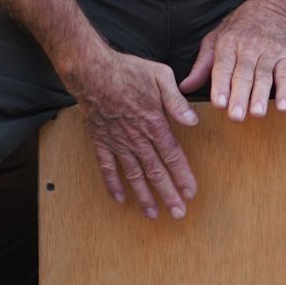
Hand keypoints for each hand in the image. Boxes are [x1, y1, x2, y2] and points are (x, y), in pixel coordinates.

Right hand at [69, 48, 199, 218]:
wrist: (92, 71)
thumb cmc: (129, 70)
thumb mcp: (161, 77)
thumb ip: (177, 102)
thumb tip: (193, 121)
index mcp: (154, 123)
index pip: (173, 156)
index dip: (182, 176)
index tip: (190, 192)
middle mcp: (137, 138)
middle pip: (155, 171)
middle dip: (168, 194)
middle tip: (178, 214)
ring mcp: (117, 141)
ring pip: (133, 175)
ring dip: (143, 196)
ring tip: (152, 214)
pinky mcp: (101, 141)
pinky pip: (107, 167)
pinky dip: (113, 184)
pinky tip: (120, 199)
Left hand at [179, 0, 285, 120]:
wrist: (274, 6)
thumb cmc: (241, 25)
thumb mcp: (216, 38)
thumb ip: (201, 65)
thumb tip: (185, 87)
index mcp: (228, 44)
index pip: (223, 67)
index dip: (221, 85)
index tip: (219, 103)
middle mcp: (248, 48)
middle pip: (243, 74)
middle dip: (240, 96)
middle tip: (236, 115)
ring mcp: (268, 52)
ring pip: (264, 76)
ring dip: (261, 96)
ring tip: (257, 112)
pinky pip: (285, 75)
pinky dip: (285, 90)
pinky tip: (283, 105)